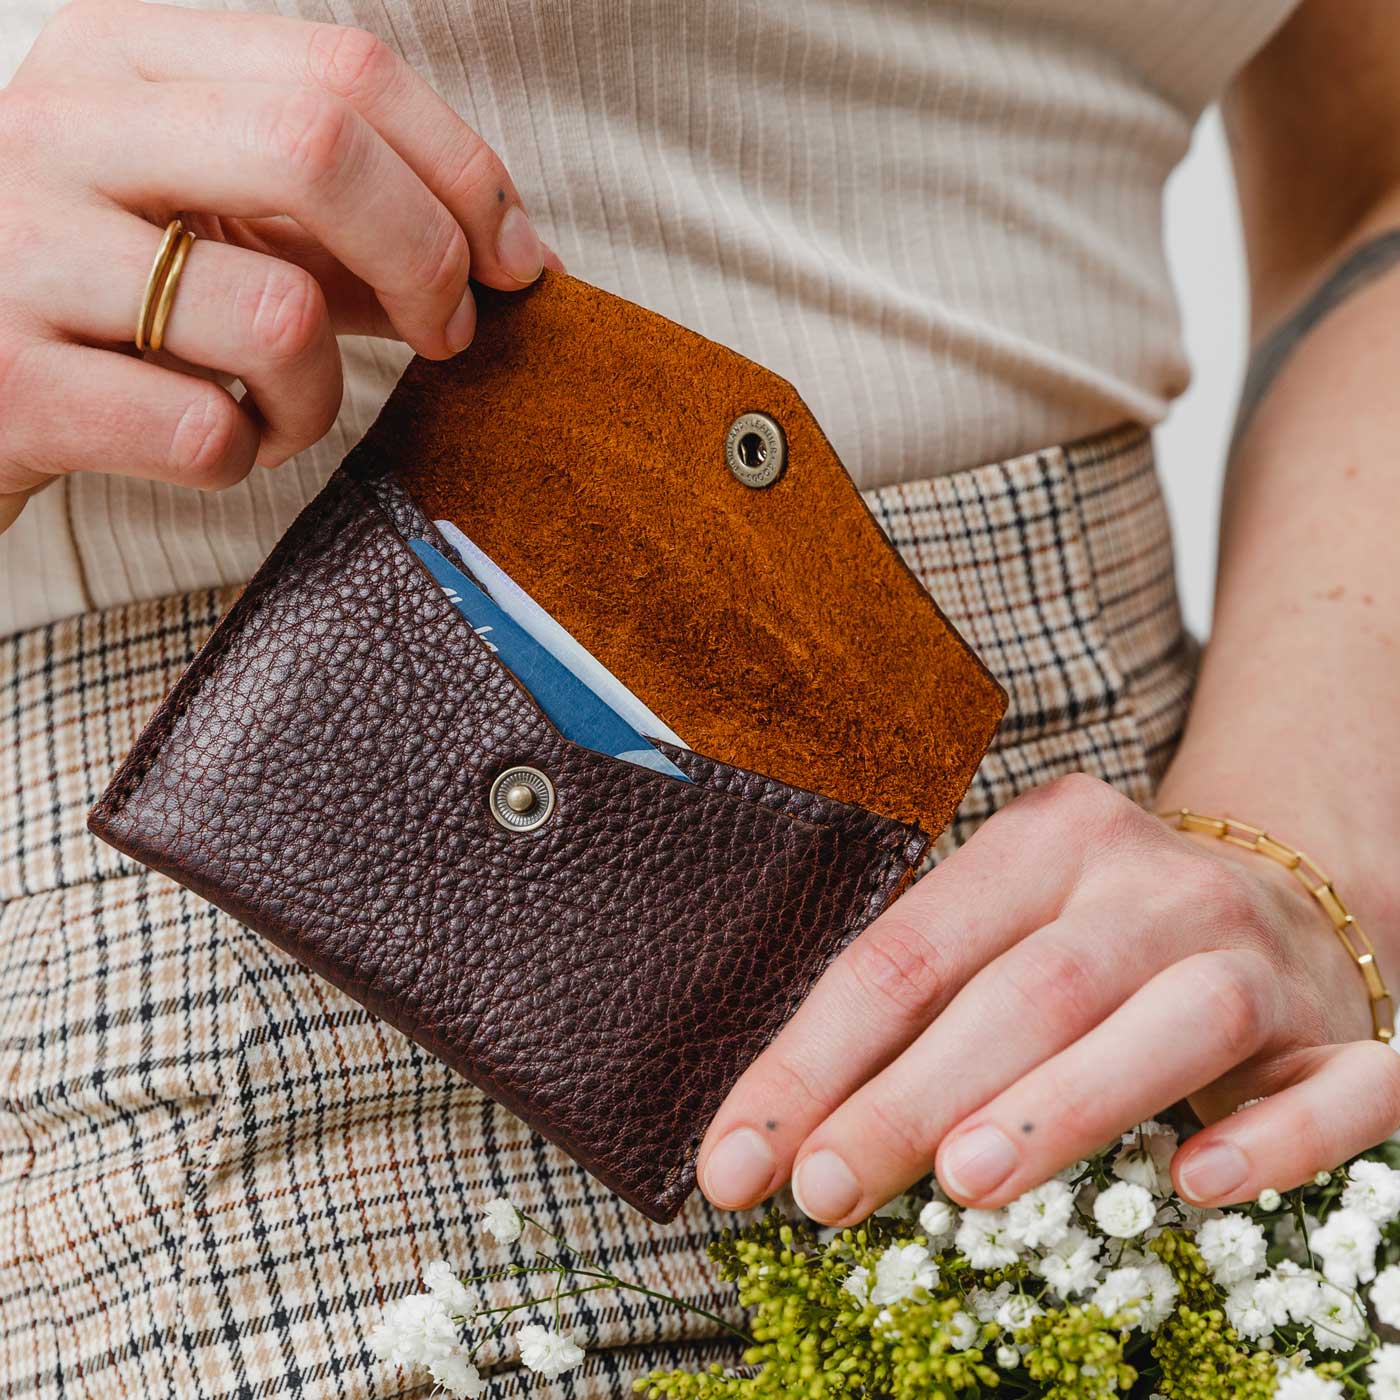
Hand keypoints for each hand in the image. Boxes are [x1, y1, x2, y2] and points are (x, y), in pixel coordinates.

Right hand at [0, 0, 562, 531]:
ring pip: (278, 314)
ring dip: (322, 394)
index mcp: (125, 57)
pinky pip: (207, 434)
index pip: (345, 69)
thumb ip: (348, 225)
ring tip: (282, 408)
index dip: (465, 173)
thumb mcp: (214, 224)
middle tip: (447, 335)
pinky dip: (247, 457)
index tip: (517, 262)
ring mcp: (19, 251)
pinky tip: (212, 442)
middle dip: (426, 258)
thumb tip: (516, 258)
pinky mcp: (9, 384)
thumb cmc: (104, 298)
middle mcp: (61, 126)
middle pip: (316, 148)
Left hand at [698, 772, 1399, 1221]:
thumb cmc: (1095, 930)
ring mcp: (1253, 953)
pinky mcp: (1341, 1034)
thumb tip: (786, 1127)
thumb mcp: (1001, 925)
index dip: (813, 1058)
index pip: (906, 953)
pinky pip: (1338, 1089)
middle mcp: (1149, 883)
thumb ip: (915, 1003)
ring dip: (1067, 1103)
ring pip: (1173, 1022)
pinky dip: (1274, 1140)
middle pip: (1023, 990)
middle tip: (823, 1187)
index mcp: (1045, 839)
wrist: (1281, 893)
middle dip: (911, 1094)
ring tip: (967, 1181)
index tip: (738, 1158)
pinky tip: (1197, 1184)